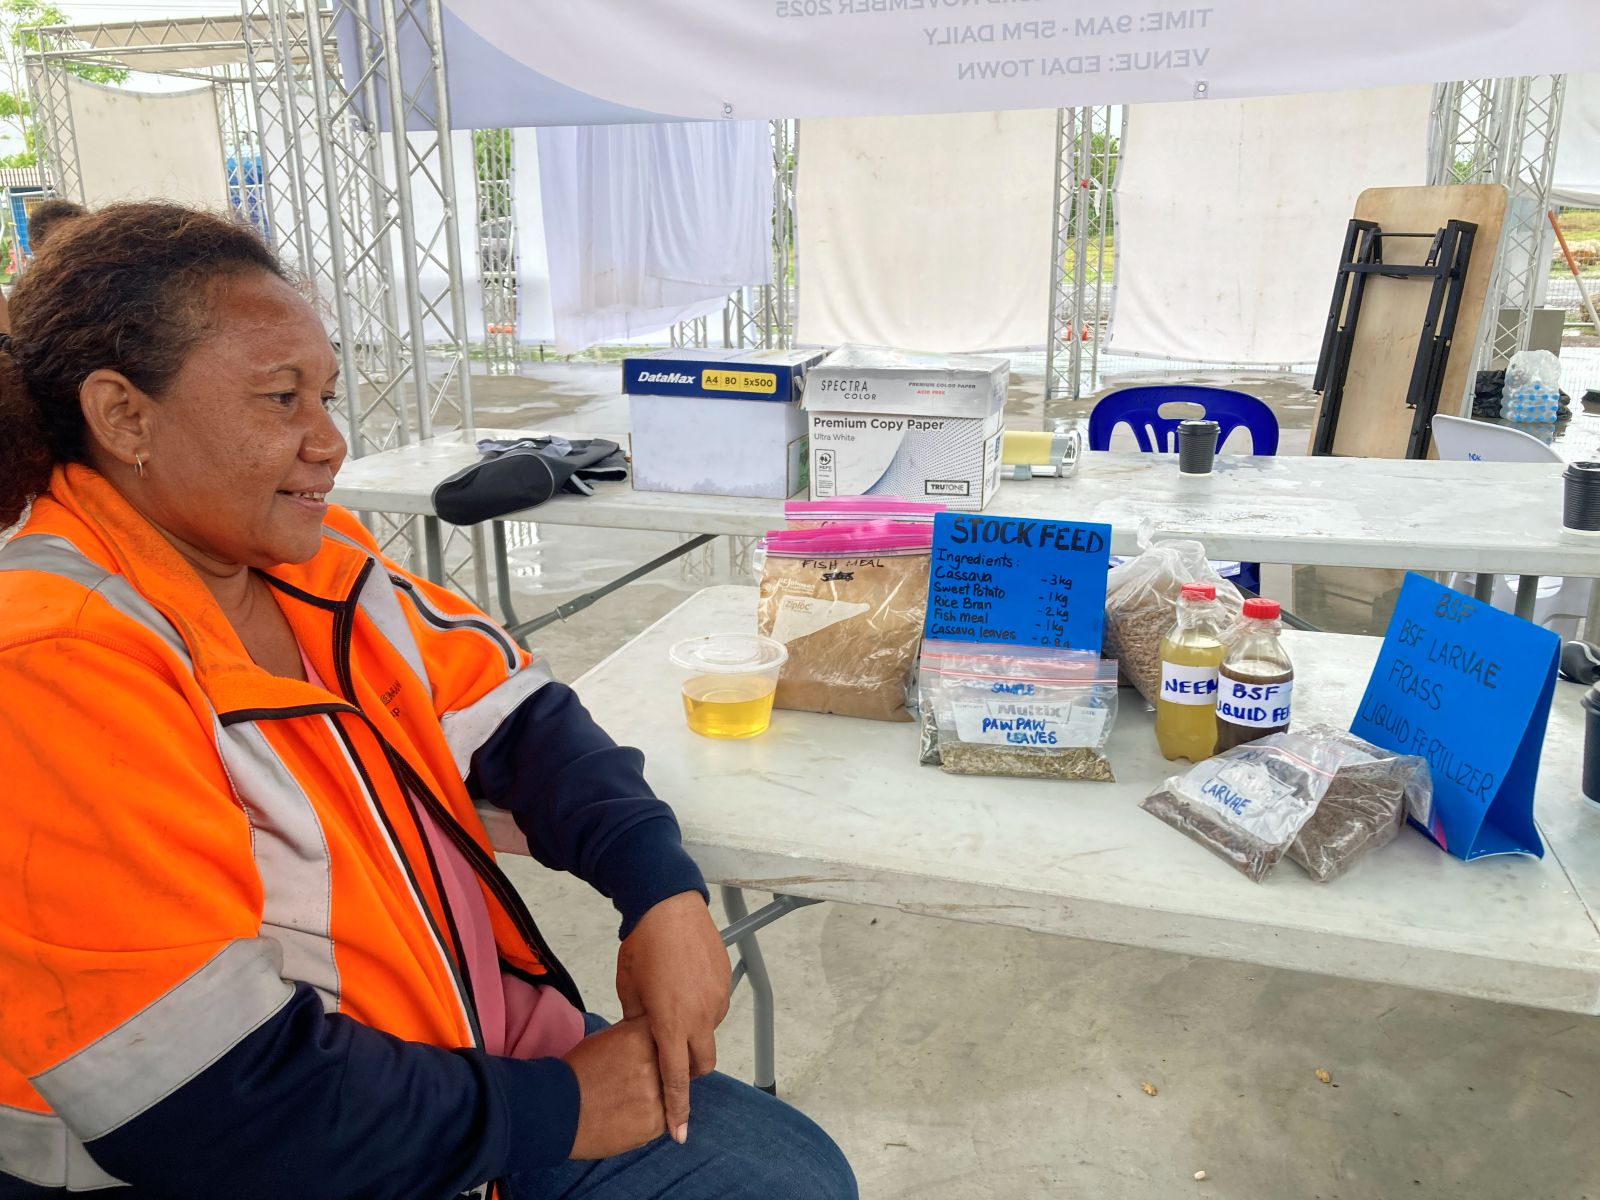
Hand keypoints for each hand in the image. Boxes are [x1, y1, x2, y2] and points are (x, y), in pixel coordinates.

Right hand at [561, 1016, 665, 1158]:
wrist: (557, 1111)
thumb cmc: (579, 1071)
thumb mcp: (607, 1037)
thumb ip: (635, 1034)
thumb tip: (656, 1034)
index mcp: (642, 1035)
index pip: (669, 1034)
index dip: (664, 1044)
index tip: (654, 1051)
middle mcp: (654, 1062)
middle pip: (673, 1065)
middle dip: (660, 1072)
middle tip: (636, 1080)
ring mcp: (657, 1094)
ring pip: (670, 1093)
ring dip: (657, 1095)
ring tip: (628, 1097)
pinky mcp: (654, 1122)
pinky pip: (664, 1117)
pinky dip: (650, 1117)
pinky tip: (628, 1113)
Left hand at [615, 891, 729, 1142]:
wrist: (668, 905)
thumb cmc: (641, 946)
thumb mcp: (628, 988)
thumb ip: (637, 1022)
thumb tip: (643, 1038)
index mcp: (670, 1024)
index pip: (676, 1079)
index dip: (678, 1109)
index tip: (680, 1134)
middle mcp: (699, 1017)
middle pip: (702, 1064)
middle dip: (689, 1069)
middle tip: (669, 1054)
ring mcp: (716, 999)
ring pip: (708, 1032)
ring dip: (693, 1031)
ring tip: (673, 1003)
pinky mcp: (725, 981)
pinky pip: (715, 1006)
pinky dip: (702, 1006)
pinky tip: (685, 984)